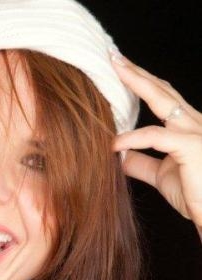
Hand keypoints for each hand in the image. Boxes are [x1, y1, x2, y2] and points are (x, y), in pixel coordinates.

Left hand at [109, 51, 201, 232]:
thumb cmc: (195, 194)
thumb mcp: (162, 175)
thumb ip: (142, 163)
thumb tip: (119, 155)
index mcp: (187, 128)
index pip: (162, 99)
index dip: (142, 83)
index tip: (120, 71)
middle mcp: (194, 123)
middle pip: (162, 90)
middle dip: (137, 71)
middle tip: (113, 56)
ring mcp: (195, 132)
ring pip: (162, 100)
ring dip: (136, 83)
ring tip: (113, 71)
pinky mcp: (191, 146)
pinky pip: (155, 137)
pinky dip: (131, 139)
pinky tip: (113, 144)